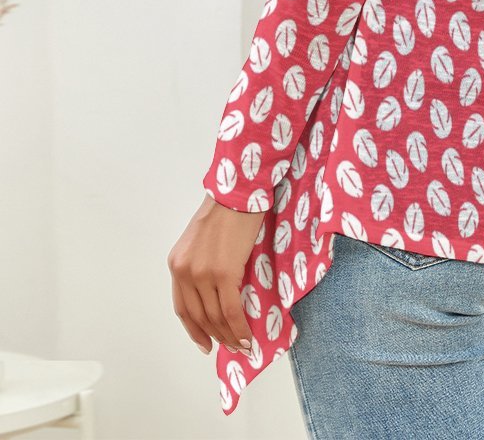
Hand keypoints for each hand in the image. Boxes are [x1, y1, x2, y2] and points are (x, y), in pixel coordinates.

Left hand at [168, 192, 264, 356]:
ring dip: (229, 336)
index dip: (194, 330)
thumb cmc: (226, 210)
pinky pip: (231, 310)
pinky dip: (239, 328)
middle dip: (215, 336)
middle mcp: (185, 272)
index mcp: (176, 264)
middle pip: (199, 316)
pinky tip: (247, 337)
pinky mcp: (224, 273)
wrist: (238, 194)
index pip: (182, 308)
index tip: (205, 344)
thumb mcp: (202, 240)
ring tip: (241, 346)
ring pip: (215, 317)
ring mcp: (203, 274)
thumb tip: (216, 289)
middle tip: (230, 348)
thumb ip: (202, 264)